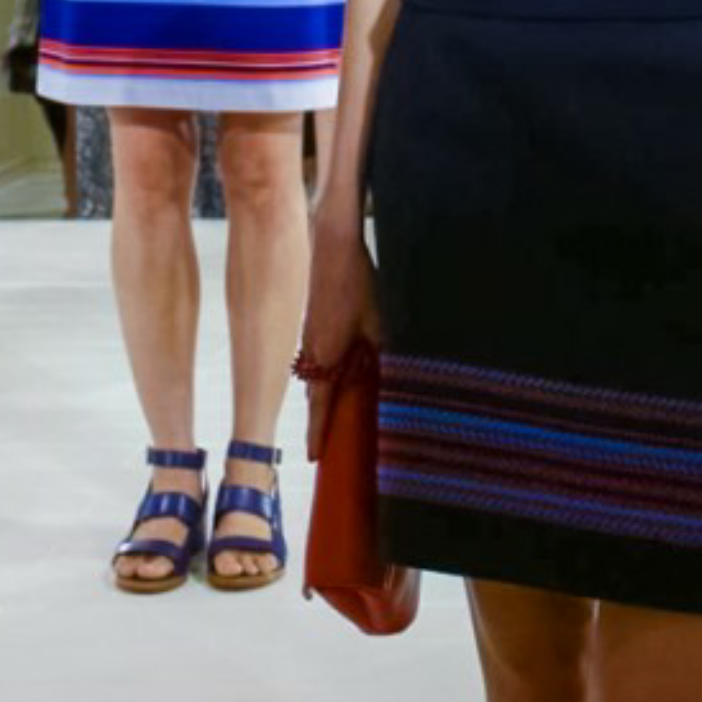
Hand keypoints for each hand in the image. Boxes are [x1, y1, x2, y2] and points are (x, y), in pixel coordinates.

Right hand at [300, 212, 379, 459]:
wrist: (331, 243)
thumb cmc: (357, 281)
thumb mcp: (380, 321)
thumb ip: (381, 353)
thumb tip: (391, 379)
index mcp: (328, 353)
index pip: (320, 405)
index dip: (318, 433)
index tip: (313, 457)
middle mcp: (313, 349)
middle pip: (315, 395)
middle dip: (320, 421)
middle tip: (323, 447)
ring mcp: (309, 336)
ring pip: (315, 376)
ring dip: (322, 397)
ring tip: (331, 419)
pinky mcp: (312, 323)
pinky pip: (315, 358)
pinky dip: (324, 373)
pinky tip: (338, 375)